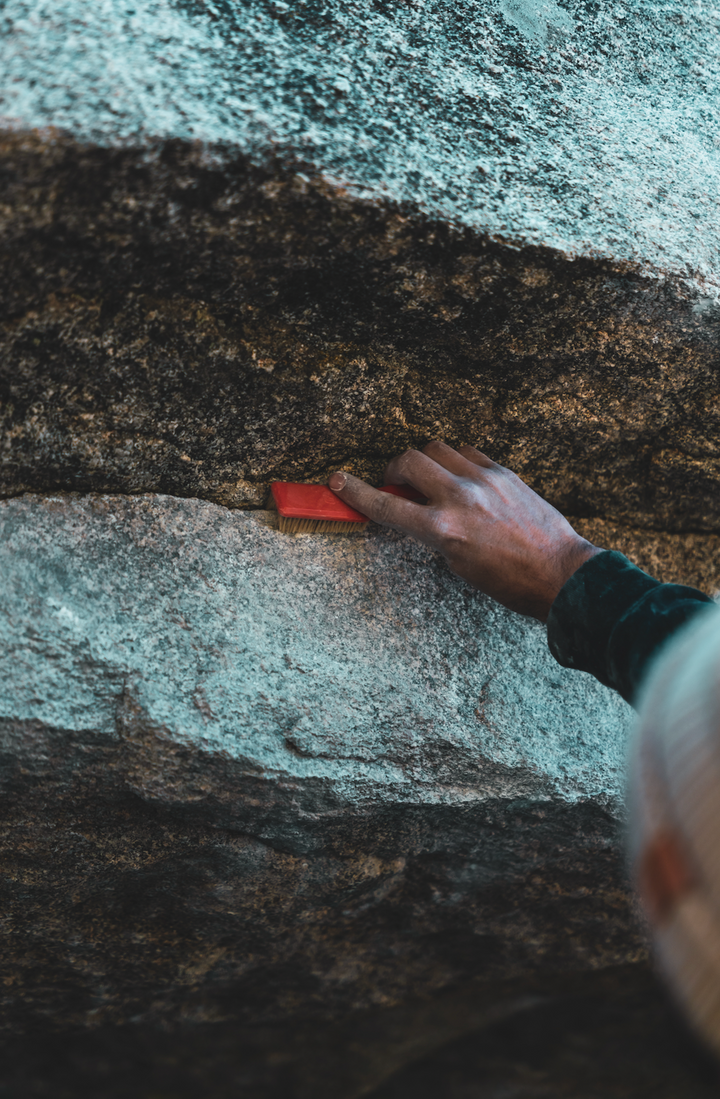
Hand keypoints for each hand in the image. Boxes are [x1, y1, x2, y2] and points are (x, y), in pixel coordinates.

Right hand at [328, 441, 600, 621]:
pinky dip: (457, 462)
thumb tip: (415, 511)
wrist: (561, 574)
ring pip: (438, 448)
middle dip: (394, 469)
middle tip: (396, 483)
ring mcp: (484, 480)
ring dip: (426, 461)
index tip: (338, 481)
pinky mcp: (504, 472)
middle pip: (408, 459)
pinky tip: (463, 481)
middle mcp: (460, 498)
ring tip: (432, 481)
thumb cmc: (509, 582)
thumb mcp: (457, 565)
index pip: (386, 504)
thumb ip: (432, 532)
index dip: (355, 492)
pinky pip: (469, 453)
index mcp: (443, 530)